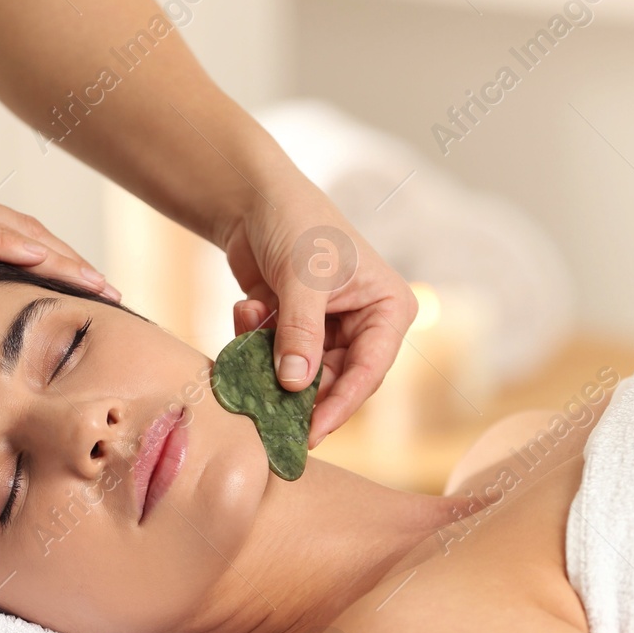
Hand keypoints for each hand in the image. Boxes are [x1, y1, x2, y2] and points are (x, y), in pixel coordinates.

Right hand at [0, 175, 117, 299]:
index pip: (16, 231)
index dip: (59, 259)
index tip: (93, 289)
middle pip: (25, 228)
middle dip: (74, 261)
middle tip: (113, 293)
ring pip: (8, 230)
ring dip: (57, 258)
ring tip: (93, 286)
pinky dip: (6, 247)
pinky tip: (37, 261)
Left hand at [224, 182, 414, 447]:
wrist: (254, 200)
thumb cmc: (295, 223)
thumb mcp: (302, 277)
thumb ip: (299, 332)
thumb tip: (294, 385)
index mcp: (387, 311)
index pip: (369, 371)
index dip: (339, 405)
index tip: (310, 432)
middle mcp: (364, 327)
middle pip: (334, 383)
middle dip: (296, 392)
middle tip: (265, 409)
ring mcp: (327, 332)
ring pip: (300, 377)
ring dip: (269, 362)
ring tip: (251, 320)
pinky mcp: (293, 334)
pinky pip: (274, 361)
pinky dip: (254, 345)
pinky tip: (246, 306)